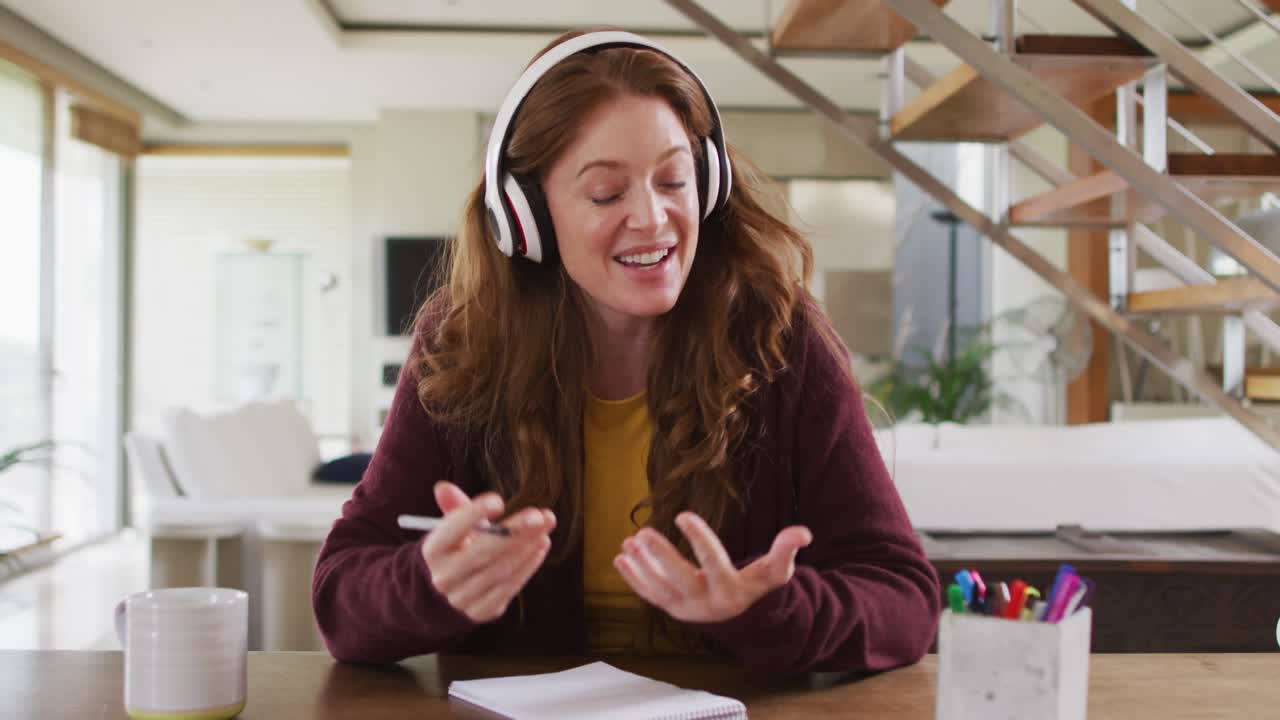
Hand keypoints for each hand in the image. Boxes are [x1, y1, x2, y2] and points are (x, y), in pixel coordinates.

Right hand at [421, 481, 555, 623]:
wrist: (448, 591)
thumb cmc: (457, 549)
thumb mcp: (453, 527)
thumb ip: (454, 506)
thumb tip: (444, 487)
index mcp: (433, 551)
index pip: (451, 530)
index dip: (473, 514)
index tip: (498, 501)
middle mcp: (444, 576)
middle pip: (482, 552)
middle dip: (514, 532)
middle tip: (538, 516)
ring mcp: (462, 597)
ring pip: (500, 570)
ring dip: (526, 547)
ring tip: (544, 527)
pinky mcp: (481, 611)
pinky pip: (509, 588)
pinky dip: (528, 566)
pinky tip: (541, 546)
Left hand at [614, 512, 811, 623]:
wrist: (738, 618)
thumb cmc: (754, 586)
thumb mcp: (773, 572)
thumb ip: (785, 552)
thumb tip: (804, 533)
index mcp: (731, 591)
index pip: (714, 563)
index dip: (699, 539)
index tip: (683, 514)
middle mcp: (706, 603)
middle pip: (680, 580)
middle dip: (661, 557)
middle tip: (643, 532)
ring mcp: (685, 609)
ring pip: (659, 590)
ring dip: (641, 567)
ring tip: (629, 542)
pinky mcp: (670, 609)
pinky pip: (649, 595)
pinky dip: (633, 579)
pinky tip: (621, 557)